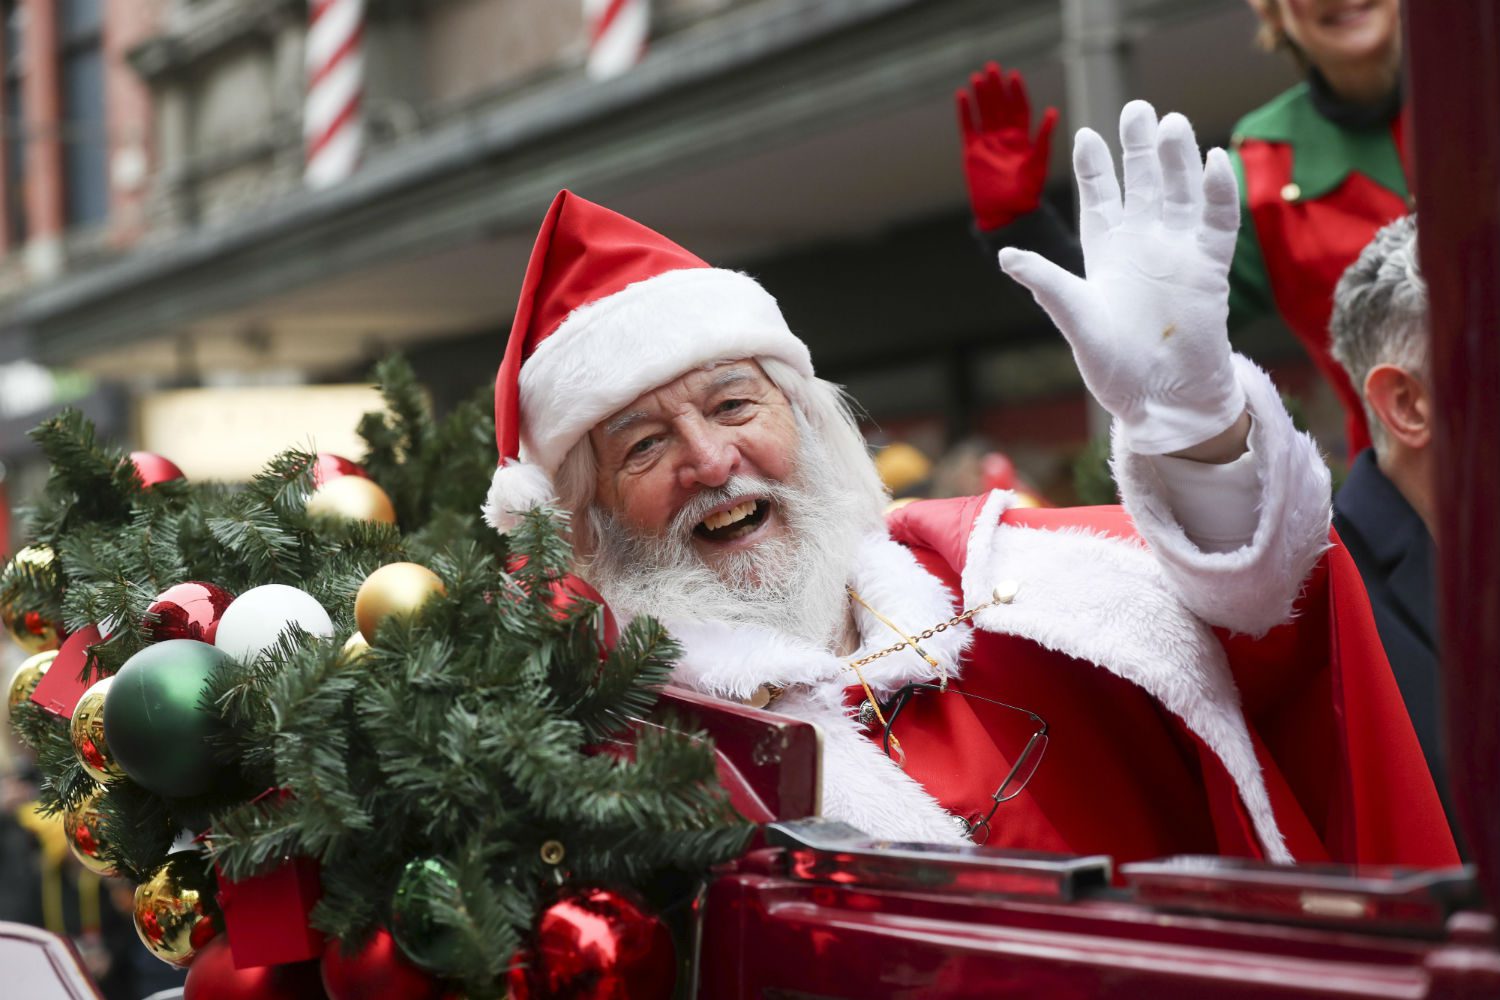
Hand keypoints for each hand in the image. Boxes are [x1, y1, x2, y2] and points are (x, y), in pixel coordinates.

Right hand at [957, 62, 1057, 230]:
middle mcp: (1005, 138)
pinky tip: (961, 95)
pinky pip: (967, 127)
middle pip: (1000, 107)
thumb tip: (1053, 111)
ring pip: (983, 113)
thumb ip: (1043, 138)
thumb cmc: (1026, 194)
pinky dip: (964, 112)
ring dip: (981, 95)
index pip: (1019, 109)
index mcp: (1022, 139)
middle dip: (996, 87)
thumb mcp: (1038, 164)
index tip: (1013, 75)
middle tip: (992, 67)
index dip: (1017, 92)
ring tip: (977, 76)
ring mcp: (987, 143)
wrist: (1005, 214)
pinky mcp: (972, 152)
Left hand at [998, 101, 1245, 455]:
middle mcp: (1142, 246)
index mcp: (1105, 254)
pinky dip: (1216, 192)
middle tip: (1138, 108)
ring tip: (1171, 123)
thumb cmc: (1114, 367)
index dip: (1094, 168)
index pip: (1099, 199)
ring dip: (1176, 160)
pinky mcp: (1209, 268)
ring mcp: (1177, 253)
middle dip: (1139, 147)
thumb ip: (1047, 285)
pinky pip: (1216, 222)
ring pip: (1179, 193)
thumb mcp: (1075, 322)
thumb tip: (1006, 256)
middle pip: (1142, 183)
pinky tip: (1212, 161)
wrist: (1162, 400)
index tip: (1086, 133)